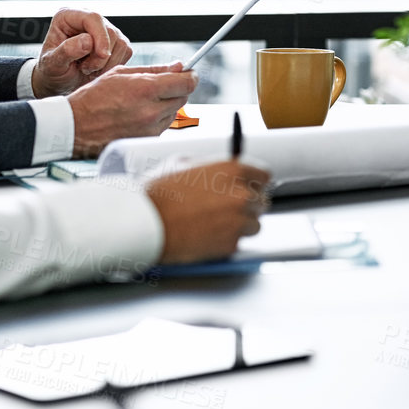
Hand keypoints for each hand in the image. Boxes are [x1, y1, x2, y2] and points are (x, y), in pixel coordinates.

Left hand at [33, 9, 134, 96]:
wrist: (60, 81)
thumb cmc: (52, 71)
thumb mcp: (52, 64)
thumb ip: (66, 51)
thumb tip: (87, 40)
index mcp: (68, 16)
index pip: (93, 18)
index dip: (100, 36)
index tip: (102, 55)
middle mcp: (88, 19)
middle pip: (110, 32)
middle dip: (100, 56)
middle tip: (84, 69)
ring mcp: (104, 30)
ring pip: (121, 43)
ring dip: (106, 63)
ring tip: (88, 69)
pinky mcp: (116, 42)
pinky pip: (126, 52)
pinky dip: (113, 65)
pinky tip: (97, 69)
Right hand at [67, 64, 197, 156]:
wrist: (74, 126)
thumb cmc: (93, 98)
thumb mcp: (121, 74)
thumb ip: (154, 70)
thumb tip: (178, 66)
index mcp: (146, 90)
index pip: (187, 83)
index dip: (190, 76)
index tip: (188, 72)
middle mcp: (151, 111)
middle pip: (183, 97)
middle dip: (177, 88)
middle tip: (163, 84)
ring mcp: (150, 128)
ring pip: (174, 111)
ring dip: (167, 103)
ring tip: (143, 100)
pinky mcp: (146, 140)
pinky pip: (163, 125)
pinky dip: (157, 117)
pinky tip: (138, 113)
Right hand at [146, 160, 269, 263]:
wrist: (144, 224)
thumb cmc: (158, 193)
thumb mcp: (182, 164)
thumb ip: (209, 166)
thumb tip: (219, 168)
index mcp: (233, 170)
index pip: (264, 176)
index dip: (254, 183)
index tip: (249, 187)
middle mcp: (242, 195)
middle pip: (262, 201)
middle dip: (247, 205)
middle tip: (228, 209)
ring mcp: (238, 222)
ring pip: (254, 225)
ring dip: (240, 225)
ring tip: (216, 224)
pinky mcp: (231, 245)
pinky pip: (238, 242)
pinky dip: (227, 241)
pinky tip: (207, 236)